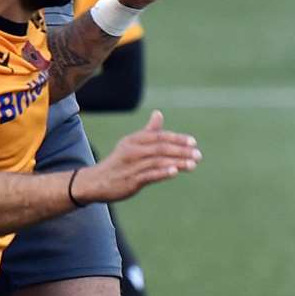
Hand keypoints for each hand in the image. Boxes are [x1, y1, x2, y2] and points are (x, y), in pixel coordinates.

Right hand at [74, 111, 200, 203]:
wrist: (96, 181)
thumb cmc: (119, 162)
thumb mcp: (131, 144)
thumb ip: (148, 131)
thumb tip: (159, 113)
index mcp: (134, 140)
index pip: (158, 136)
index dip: (177, 138)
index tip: (193, 142)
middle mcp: (132, 150)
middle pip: (160, 147)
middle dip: (181, 151)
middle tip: (198, 154)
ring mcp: (132, 165)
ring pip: (158, 161)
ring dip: (177, 162)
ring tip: (193, 164)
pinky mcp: (131, 180)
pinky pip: (149, 175)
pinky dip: (163, 172)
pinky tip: (175, 172)